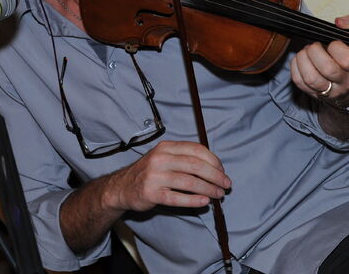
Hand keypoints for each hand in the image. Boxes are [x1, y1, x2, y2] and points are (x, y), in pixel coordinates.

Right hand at [104, 140, 231, 212]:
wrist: (122, 187)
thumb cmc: (149, 172)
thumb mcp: (164, 157)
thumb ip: (184, 158)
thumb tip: (214, 167)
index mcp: (166, 147)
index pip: (196, 149)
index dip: (213, 160)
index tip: (222, 170)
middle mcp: (160, 158)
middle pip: (195, 165)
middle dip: (215, 175)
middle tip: (226, 184)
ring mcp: (155, 176)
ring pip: (189, 181)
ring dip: (208, 188)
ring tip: (219, 194)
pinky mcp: (151, 193)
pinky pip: (177, 197)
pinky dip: (193, 200)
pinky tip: (204, 201)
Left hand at [290, 13, 348, 104]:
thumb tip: (339, 22)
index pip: (348, 60)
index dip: (336, 48)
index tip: (332, 43)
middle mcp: (345, 81)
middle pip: (328, 69)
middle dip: (316, 52)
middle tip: (315, 45)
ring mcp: (329, 90)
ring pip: (312, 78)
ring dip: (304, 60)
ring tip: (306, 52)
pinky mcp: (314, 93)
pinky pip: (299, 81)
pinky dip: (295, 67)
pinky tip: (301, 60)